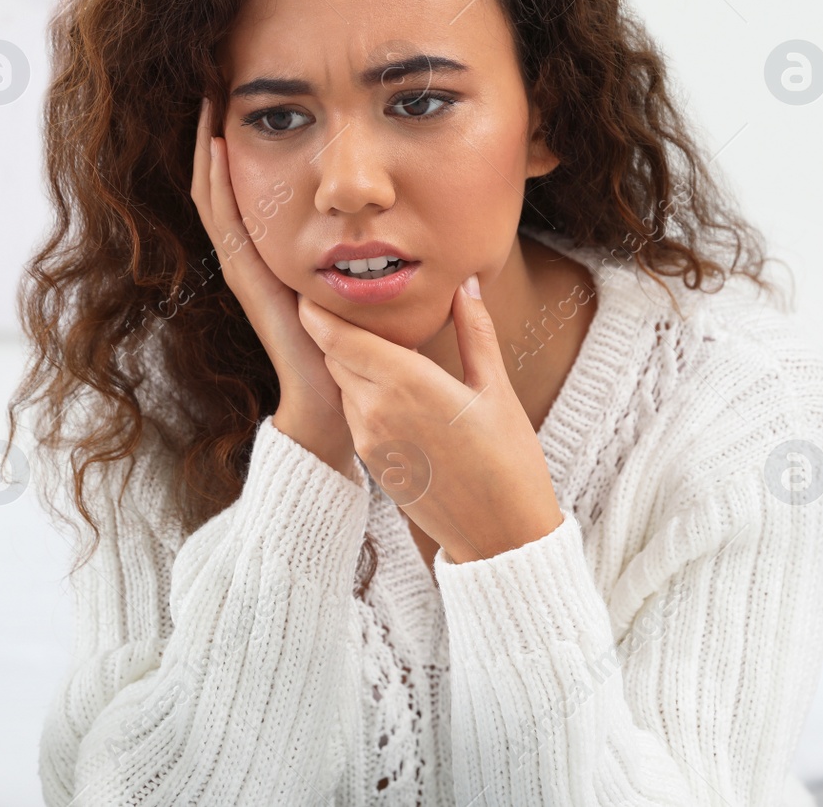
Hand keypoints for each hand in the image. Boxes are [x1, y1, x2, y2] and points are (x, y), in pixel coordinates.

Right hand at [190, 97, 355, 475]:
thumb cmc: (360, 341)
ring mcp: (246, 265)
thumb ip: (372, 242)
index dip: (246, 139)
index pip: (252, 183)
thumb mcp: (363, 275)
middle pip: (224, 180)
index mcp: (278, 251)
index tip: (250, 92)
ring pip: (215, 192)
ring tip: (208, 96)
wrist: (340, 395)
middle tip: (216, 78)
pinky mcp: (248, 277)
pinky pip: (225, 219)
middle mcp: (255, 254)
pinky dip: (217, 179)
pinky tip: (218, 142)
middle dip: (219, 130)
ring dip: (209, 144)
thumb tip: (402, 200)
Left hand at [297, 278, 564, 562]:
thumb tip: (465, 286)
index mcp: (406, 383)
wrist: (500, 536)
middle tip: (351, 305)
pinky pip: (356, 416)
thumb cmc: (509, 460)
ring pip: (344, 386)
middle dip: (337, 332)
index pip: (338, 337)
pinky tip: (393, 389)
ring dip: (352, 364)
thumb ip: (475, 332)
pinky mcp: (372, 464)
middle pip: (335, 357)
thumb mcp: (496, 389)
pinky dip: (364, 395)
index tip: (313, 288)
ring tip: (377, 343)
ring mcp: (370, 441)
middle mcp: (376, 410)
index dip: (318, 311)